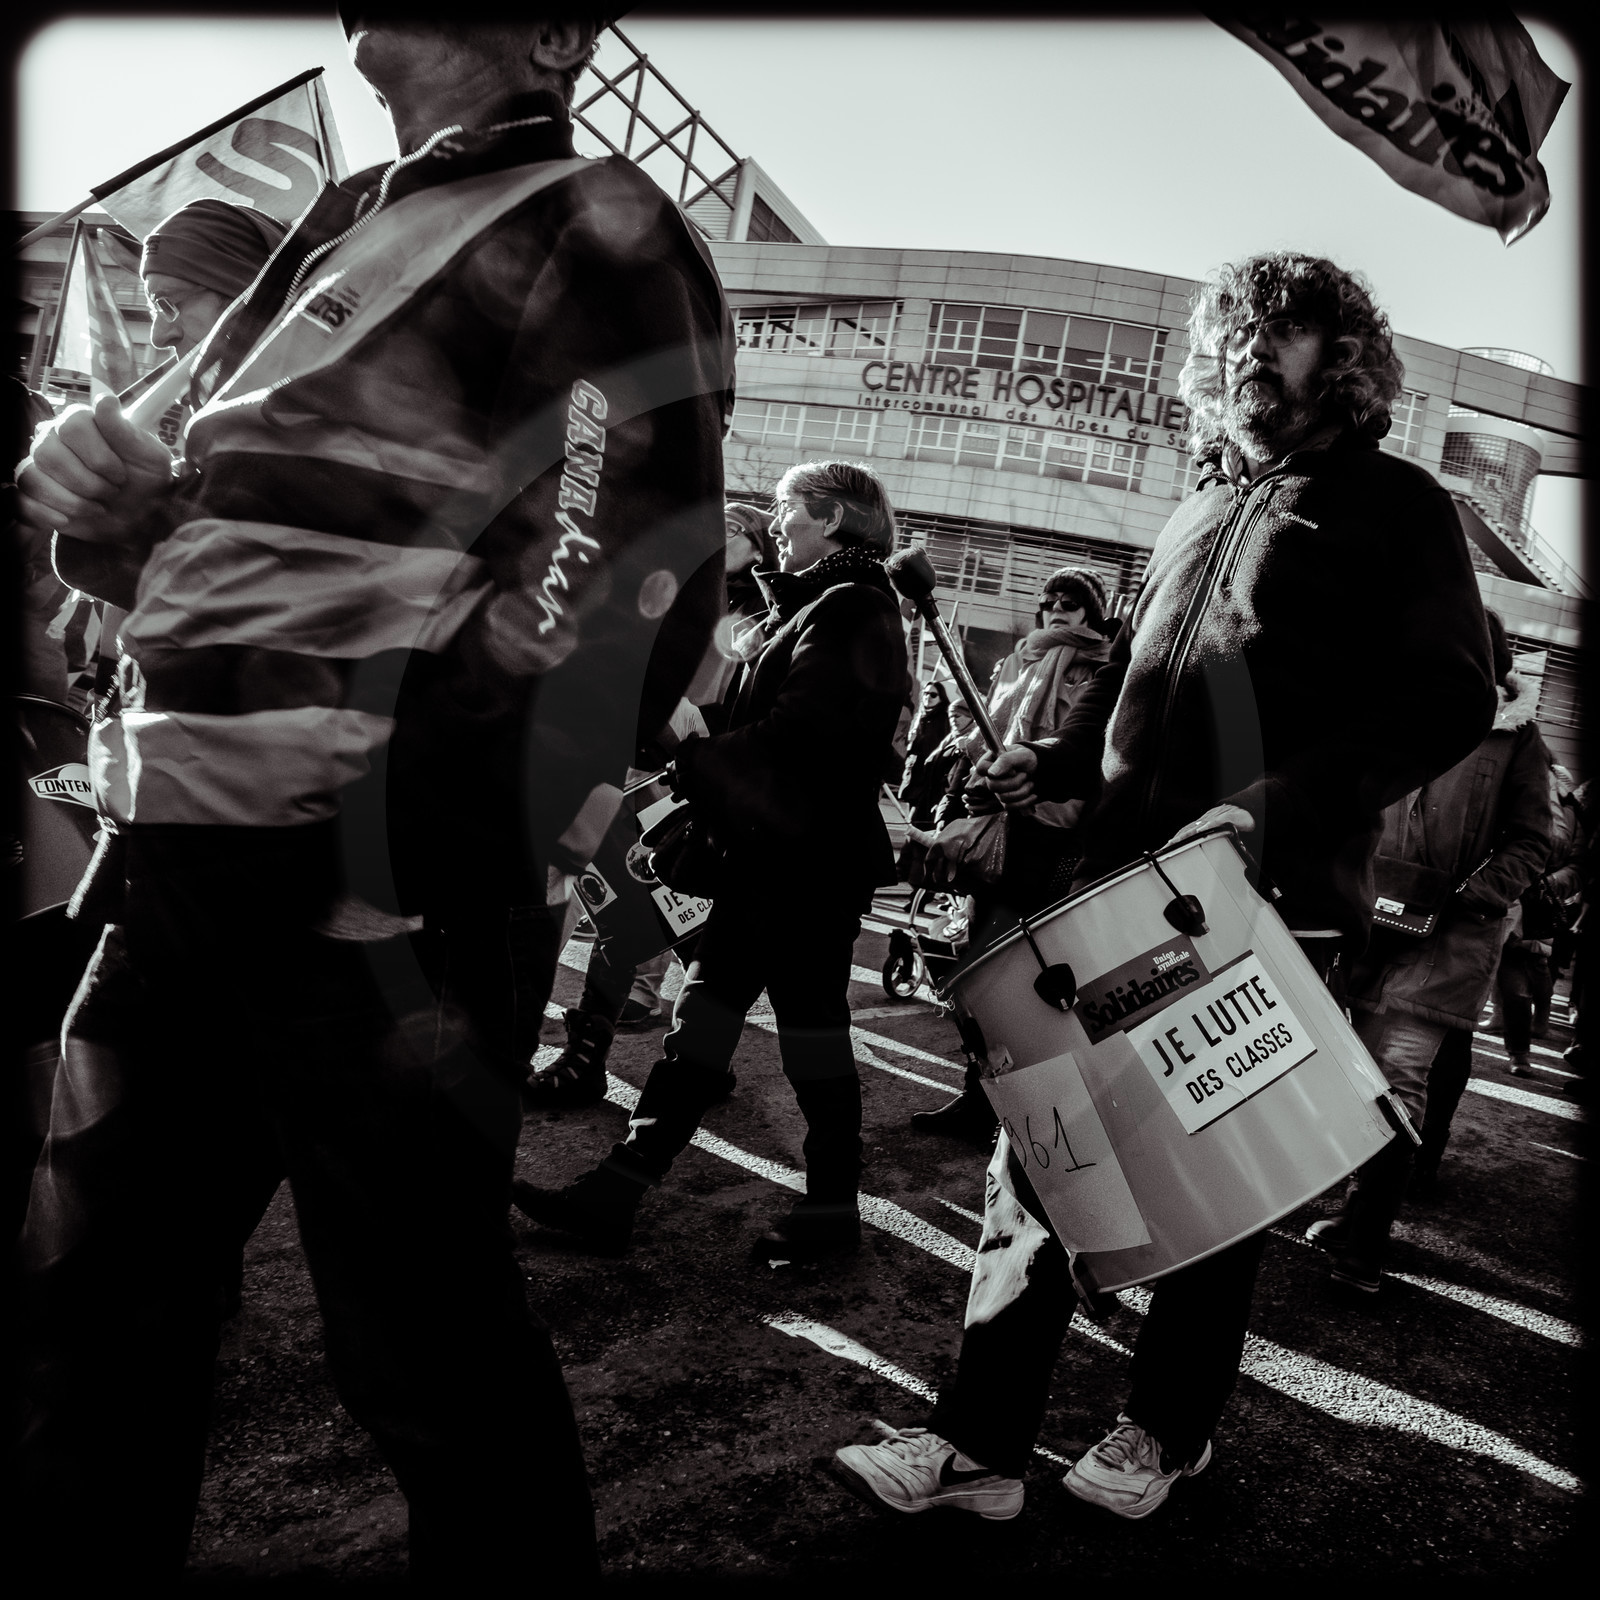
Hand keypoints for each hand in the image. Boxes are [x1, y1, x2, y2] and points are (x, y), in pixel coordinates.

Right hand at [16, 394, 172, 545]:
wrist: (143, 515)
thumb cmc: (147, 479)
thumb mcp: (150, 456)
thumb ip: (126, 431)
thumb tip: (105, 401)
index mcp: (79, 422)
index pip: (71, 427)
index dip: (99, 457)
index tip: (121, 475)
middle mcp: (52, 438)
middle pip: (48, 454)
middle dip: (88, 483)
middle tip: (112, 492)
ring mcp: (39, 466)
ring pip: (31, 477)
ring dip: (70, 501)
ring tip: (97, 508)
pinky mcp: (34, 495)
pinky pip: (18, 500)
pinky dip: (42, 514)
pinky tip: (66, 521)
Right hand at [978, 745, 1037, 807]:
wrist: (1036, 768)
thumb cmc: (1026, 758)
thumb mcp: (1021, 755)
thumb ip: (1006, 760)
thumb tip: (991, 774)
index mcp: (989, 761)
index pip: (981, 768)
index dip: (998, 770)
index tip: (1014, 770)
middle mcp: (989, 777)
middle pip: (993, 786)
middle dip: (1014, 782)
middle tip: (1025, 775)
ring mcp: (996, 790)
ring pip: (1003, 798)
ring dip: (1022, 792)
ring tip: (1030, 783)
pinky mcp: (1004, 800)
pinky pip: (1009, 806)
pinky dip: (1024, 802)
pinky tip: (1032, 796)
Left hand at [1166, 803, 1254, 845]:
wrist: (1248, 812)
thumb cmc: (1233, 822)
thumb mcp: (1219, 833)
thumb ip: (1211, 839)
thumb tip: (1202, 850)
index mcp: (1204, 823)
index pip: (1187, 831)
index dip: (1176, 838)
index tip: (1166, 848)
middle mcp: (1207, 819)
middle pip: (1189, 829)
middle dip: (1177, 838)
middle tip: (1166, 847)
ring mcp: (1216, 817)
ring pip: (1198, 825)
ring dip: (1187, 833)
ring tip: (1176, 840)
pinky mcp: (1227, 816)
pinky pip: (1216, 821)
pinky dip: (1207, 825)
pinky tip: (1200, 830)